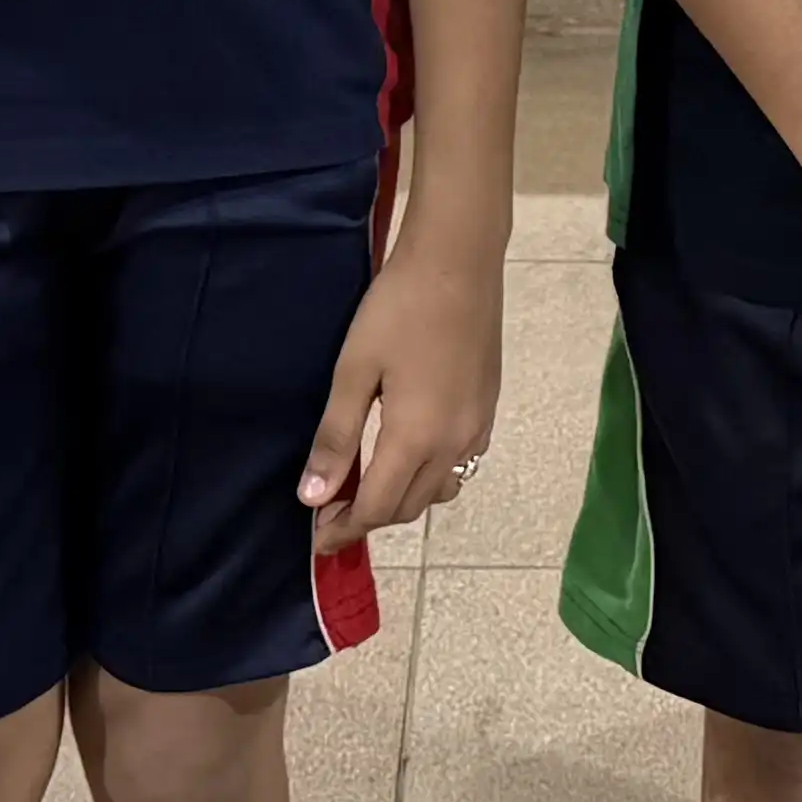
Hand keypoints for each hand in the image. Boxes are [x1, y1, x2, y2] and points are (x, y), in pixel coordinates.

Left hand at [299, 251, 501, 550]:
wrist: (459, 262)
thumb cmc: (397, 309)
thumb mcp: (354, 371)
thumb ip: (336, 437)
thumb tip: (313, 497)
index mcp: (415, 439)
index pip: (377, 508)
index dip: (345, 529)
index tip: (317, 540)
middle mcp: (453, 445)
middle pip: (409, 507)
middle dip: (370, 519)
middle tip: (332, 513)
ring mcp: (477, 428)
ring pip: (438, 489)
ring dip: (402, 500)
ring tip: (368, 485)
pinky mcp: (487, 409)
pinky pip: (460, 464)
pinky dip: (430, 476)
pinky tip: (408, 453)